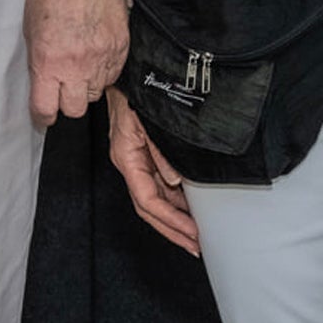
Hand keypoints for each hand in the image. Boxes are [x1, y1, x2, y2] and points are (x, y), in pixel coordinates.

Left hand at [25, 0, 128, 121]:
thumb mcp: (30, 27)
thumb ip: (38, 59)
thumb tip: (43, 81)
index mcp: (47, 60)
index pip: (46, 109)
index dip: (42, 117)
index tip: (42, 116)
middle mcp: (77, 65)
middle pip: (74, 109)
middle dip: (65, 103)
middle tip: (60, 90)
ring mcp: (104, 59)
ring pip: (95, 93)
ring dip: (85, 86)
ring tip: (79, 66)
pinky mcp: (123, 50)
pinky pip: (113, 76)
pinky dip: (104, 72)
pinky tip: (95, 55)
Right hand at [103, 99, 204, 254]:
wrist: (129, 75)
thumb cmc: (136, 93)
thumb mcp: (148, 121)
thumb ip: (161, 152)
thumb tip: (175, 181)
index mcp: (127, 158)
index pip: (147, 200)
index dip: (170, 220)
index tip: (193, 233)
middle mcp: (129, 164)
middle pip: (148, 209)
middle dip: (172, 230)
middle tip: (196, 246)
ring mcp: (136, 162)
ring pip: (154, 201)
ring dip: (173, 220)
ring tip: (195, 236)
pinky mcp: (145, 158)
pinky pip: (158, 188)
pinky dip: (174, 204)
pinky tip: (189, 211)